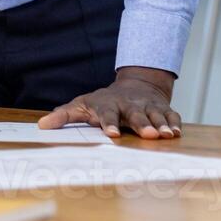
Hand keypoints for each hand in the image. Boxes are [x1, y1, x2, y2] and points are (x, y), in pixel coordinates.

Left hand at [37, 67, 180, 138]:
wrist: (135, 84)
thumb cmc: (104, 101)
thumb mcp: (82, 105)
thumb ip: (64, 115)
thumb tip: (42, 126)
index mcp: (108, 105)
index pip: (108, 115)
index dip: (110, 123)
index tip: (112, 134)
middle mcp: (129, 105)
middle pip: (136, 115)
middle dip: (142, 124)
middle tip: (149, 135)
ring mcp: (147, 106)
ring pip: (155, 115)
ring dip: (161, 124)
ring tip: (166, 135)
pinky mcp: (162, 108)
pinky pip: (171, 114)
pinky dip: (174, 122)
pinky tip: (178, 132)